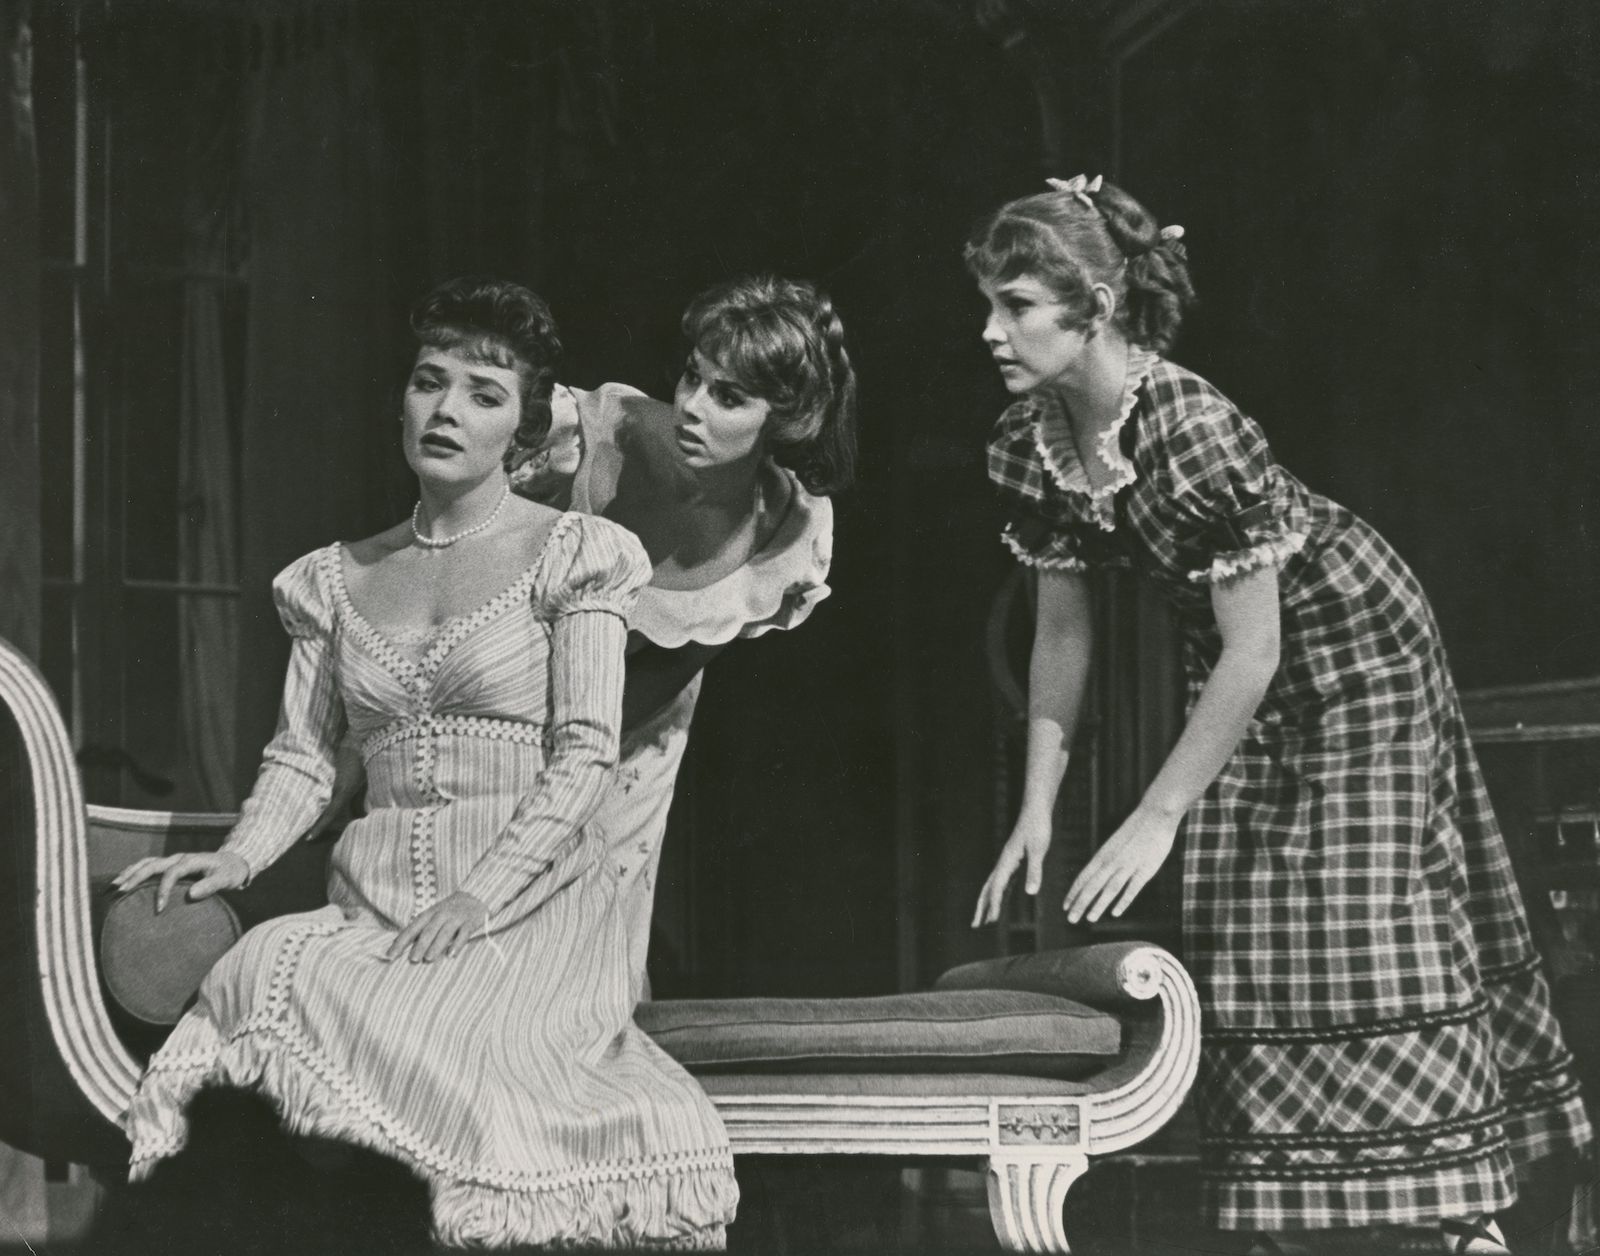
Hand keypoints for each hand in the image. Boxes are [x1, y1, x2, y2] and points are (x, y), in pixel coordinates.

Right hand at [111, 850, 249, 912]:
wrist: (233, 862)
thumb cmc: (230, 872)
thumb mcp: (226, 879)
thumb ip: (211, 886)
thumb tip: (192, 894)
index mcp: (192, 861)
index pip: (172, 873)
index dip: (164, 889)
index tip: (159, 908)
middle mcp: (179, 857)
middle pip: (153, 865)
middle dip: (135, 878)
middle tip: (120, 892)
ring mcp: (173, 859)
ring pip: (147, 863)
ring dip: (130, 872)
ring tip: (114, 886)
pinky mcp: (170, 863)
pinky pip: (148, 865)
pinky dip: (134, 871)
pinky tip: (123, 880)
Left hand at [385, 891, 488, 963]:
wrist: (475, 895)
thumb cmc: (449, 910)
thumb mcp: (433, 915)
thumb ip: (420, 928)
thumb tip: (398, 945)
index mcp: (429, 914)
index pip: (412, 929)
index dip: (400, 942)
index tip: (390, 956)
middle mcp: (441, 914)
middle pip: (428, 931)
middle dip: (420, 945)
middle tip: (413, 959)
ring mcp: (456, 917)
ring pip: (444, 932)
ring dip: (436, 945)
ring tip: (429, 958)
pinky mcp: (470, 922)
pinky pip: (463, 933)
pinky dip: (457, 944)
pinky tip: (451, 955)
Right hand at [972, 806, 1053, 927]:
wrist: (1035, 810)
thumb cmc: (1037, 827)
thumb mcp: (1038, 849)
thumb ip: (1034, 871)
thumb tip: (1031, 893)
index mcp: (1007, 861)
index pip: (997, 887)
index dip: (994, 905)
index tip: (991, 921)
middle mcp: (1004, 863)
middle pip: (988, 888)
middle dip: (981, 907)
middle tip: (975, 925)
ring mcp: (1008, 862)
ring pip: (994, 886)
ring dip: (988, 902)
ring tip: (985, 918)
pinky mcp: (1015, 861)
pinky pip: (1004, 882)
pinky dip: (1000, 894)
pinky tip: (1001, 900)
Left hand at [1063, 804, 1179, 923]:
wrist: (1154, 816)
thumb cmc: (1134, 830)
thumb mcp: (1114, 844)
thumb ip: (1106, 859)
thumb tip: (1096, 873)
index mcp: (1103, 854)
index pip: (1083, 877)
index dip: (1074, 893)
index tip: (1064, 906)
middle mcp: (1112, 861)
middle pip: (1093, 886)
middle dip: (1080, 903)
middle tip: (1070, 919)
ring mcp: (1128, 866)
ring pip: (1110, 889)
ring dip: (1098, 905)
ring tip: (1089, 919)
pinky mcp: (1145, 870)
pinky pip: (1132, 888)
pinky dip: (1123, 901)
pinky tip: (1115, 913)